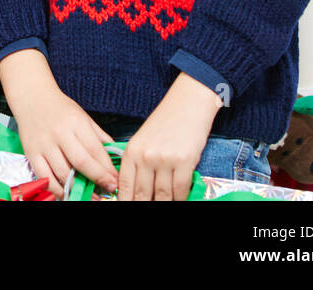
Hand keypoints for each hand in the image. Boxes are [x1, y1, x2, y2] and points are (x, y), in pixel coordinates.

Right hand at [0, 48, 116, 197]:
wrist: (31, 97)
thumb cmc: (59, 108)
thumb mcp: (83, 116)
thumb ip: (98, 136)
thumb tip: (115, 156)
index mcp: (75, 122)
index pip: (95, 150)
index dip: (107, 169)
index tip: (115, 180)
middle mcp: (59, 133)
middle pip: (81, 162)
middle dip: (97, 179)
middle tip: (107, 189)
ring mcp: (44, 144)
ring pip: (63, 173)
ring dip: (78, 188)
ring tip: (90, 194)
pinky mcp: (31, 153)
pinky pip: (45, 177)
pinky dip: (56, 189)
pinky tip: (67, 192)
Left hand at [117, 73, 219, 200]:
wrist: (187, 104)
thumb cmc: (165, 123)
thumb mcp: (143, 140)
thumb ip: (137, 163)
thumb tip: (133, 189)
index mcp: (132, 151)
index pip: (125, 186)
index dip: (125, 201)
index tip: (125, 206)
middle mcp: (146, 156)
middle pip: (142, 194)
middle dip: (143, 204)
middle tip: (145, 207)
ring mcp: (164, 160)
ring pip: (162, 196)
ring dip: (163, 203)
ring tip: (163, 204)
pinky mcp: (184, 161)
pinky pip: (180, 190)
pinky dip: (180, 198)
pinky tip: (179, 199)